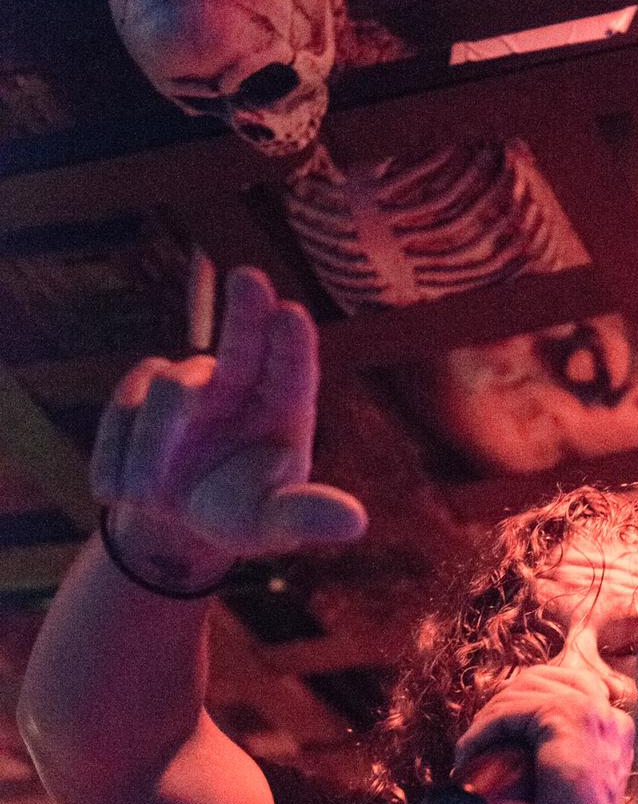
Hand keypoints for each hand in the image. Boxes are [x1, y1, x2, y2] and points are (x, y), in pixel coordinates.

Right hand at [89, 264, 366, 581]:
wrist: (175, 523)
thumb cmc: (237, 514)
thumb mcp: (270, 525)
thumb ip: (305, 517)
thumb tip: (355, 524)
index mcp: (284, 407)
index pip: (293, 369)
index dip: (292, 343)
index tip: (291, 316)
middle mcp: (241, 382)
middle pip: (245, 338)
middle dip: (247, 310)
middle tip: (250, 279)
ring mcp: (189, 382)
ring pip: (170, 389)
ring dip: (154, 445)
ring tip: (151, 499)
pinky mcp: (138, 392)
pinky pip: (123, 410)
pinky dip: (116, 454)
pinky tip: (116, 494)